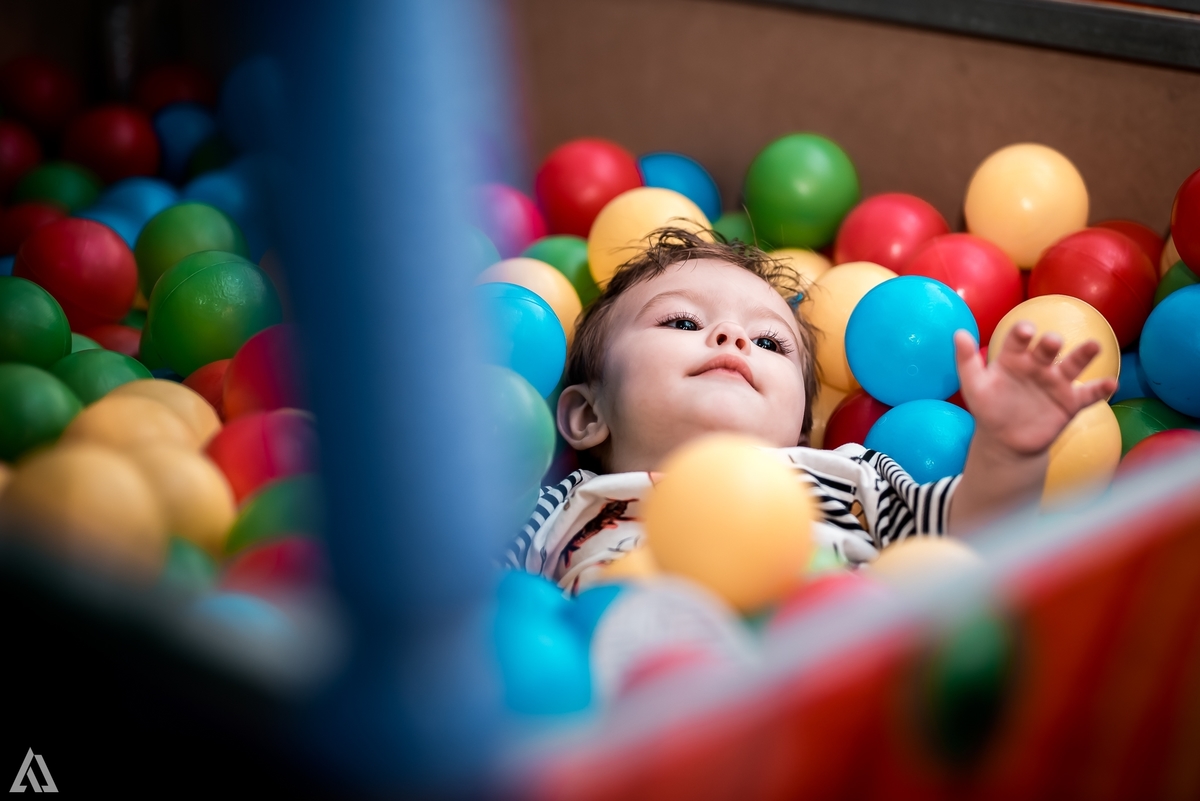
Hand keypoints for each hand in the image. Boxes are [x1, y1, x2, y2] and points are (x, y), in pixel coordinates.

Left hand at [954, 323, 1116, 455]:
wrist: (1006, 443)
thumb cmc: (989, 409)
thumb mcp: (974, 386)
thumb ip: (966, 361)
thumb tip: (958, 333)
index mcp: (1013, 358)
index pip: (1017, 340)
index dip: (1022, 334)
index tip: (1025, 331)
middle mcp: (1038, 366)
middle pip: (1047, 349)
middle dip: (1050, 343)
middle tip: (1053, 341)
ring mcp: (1056, 383)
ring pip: (1073, 364)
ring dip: (1084, 354)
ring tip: (1094, 345)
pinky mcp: (1070, 402)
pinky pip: (1089, 394)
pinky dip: (1101, 389)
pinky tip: (1110, 384)